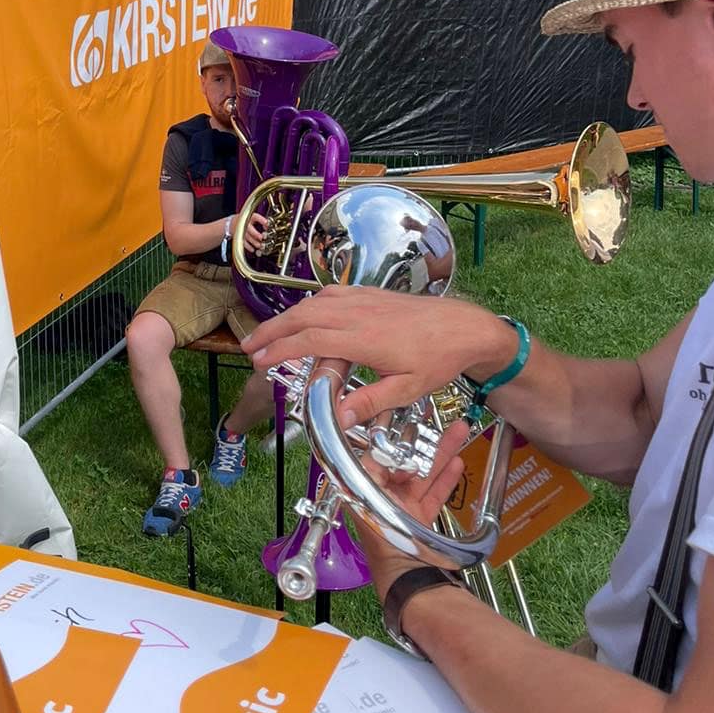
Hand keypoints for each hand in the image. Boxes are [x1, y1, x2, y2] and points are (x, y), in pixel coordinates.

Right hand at [237, 209, 269, 254]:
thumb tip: (268, 225)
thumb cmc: (246, 220)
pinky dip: (248, 247)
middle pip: (249, 229)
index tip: (267, 223)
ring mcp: (241, 231)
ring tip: (259, 245)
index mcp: (249, 217)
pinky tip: (253, 249)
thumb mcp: (253, 218)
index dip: (261, 220)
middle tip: (261, 238)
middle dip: (256, 234)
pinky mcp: (239, 237)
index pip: (255, 217)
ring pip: (247, 237)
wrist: (233, 222)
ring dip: (253, 242)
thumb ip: (261, 221)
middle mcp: (244, 223)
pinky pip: (243, 242)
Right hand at [242, 286, 515, 427]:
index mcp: (363, 338)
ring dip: (287, 317)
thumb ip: (371, 402)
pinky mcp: (370, 294)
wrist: (463, 327)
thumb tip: (338, 418)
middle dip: (272, 331)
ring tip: (268, 334)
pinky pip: (330, 294)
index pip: (310, 340)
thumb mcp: (408, 388)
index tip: (259, 361)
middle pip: (302, 316)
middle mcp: (357, 313)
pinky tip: (304, 314)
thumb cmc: (438, 359)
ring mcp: (363, 299)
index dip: (280, 350)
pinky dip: (309, 304)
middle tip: (249, 347)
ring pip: (313, 303)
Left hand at [348, 413, 472, 603]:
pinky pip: (434, 493)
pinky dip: (446, 478)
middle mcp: (382, 496)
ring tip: (457, 430)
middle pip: (404, 459)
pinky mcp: (420, 520)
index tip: (405, 416)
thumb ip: (371, 468)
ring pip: (424, 472)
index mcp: (364, 488)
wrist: (407, 576)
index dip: (392, 435)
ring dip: (441, 452)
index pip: (377, 454)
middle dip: (421, 438)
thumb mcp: (371, 494)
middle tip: (434, 418)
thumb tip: (374, 445)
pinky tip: (457, 461)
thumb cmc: (383, 540)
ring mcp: (402, 507)